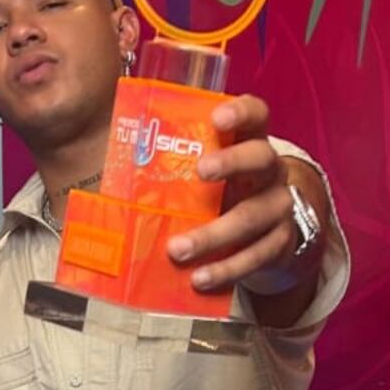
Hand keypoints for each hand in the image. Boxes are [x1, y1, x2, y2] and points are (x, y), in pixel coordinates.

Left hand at [166, 95, 298, 295]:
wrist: (267, 234)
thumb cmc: (221, 194)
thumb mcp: (203, 175)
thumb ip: (174, 166)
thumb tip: (111, 171)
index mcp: (250, 143)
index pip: (256, 115)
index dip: (241, 112)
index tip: (216, 117)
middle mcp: (270, 171)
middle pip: (260, 159)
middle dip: (231, 163)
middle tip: (200, 171)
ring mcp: (278, 208)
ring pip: (251, 217)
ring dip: (213, 235)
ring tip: (177, 250)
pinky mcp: (278, 244)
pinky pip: (254, 257)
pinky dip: (225, 269)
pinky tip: (200, 277)